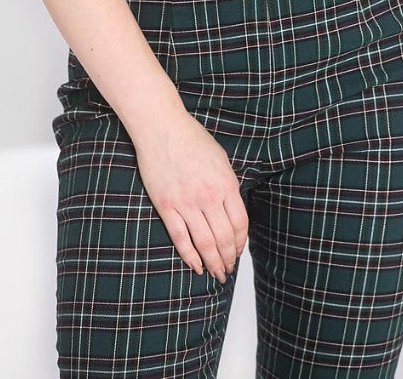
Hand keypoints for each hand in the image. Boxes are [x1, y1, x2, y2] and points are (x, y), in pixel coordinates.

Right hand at [132, 107, 248, 281]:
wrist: (162, 128)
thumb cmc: (192, 139)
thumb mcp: (220, 159)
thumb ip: (227, 185)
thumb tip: (232, 210)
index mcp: (226, 184)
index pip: (240, 224)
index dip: (240, 243)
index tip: (237, 252)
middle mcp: (209, 196)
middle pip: (224, 238)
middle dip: (228, 259)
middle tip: (227, 271)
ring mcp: (187, 202)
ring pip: (205, 243)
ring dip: (212, 262)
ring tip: (215, 273)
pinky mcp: (167, 206)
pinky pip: (181, 238)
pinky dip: (190, 256)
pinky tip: (196, 266)